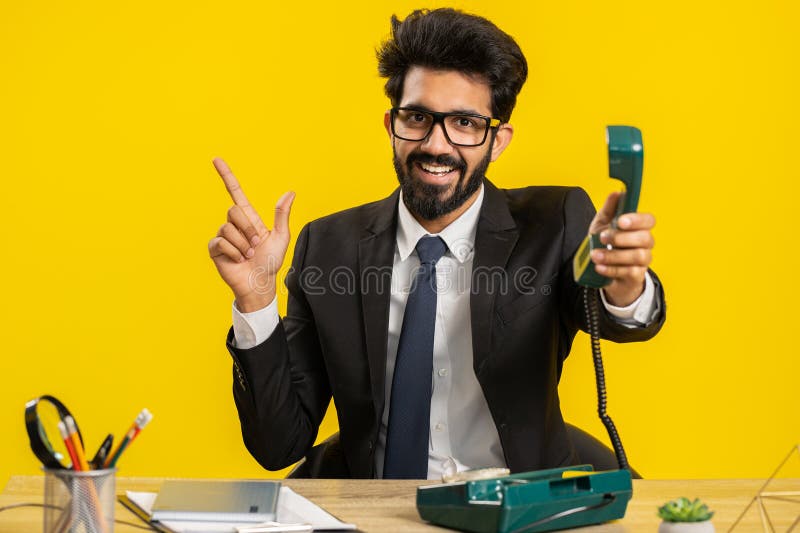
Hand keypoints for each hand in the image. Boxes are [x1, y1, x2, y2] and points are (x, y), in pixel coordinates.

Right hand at [208, 158, 294, 311]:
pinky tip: (238, 260)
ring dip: (242, 244)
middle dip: (247, 229)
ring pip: (228, 228)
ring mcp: (223, 236)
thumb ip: (282, 214)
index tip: (216, 159)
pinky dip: (233, 252)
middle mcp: (234, 224)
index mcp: (249, 218)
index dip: (226, 176)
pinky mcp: (215, 248)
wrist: (260, 282)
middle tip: (255, 245)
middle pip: (234, 210)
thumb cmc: (271, 261)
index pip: (235, 192)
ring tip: (247, 255)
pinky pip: (221, 241)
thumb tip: (290, 192)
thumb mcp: (281, 236)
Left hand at [588, 191, 654, 306]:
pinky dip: (611, 269)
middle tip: (602, 238)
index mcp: (638, 228)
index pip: (648, 220)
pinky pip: (629, 272)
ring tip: (596, 255)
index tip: (620, 221)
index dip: (637, 220)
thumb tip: (616, 193)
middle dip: (621, 237)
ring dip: (614, 255)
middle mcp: (645, 244)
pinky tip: (599, 267)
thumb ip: (609, 209)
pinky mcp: (636, 276)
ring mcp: (642, 261)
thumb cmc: (606, 245)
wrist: (601, 271)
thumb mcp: (602, 224)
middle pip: (645, 238)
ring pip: (638, 256)